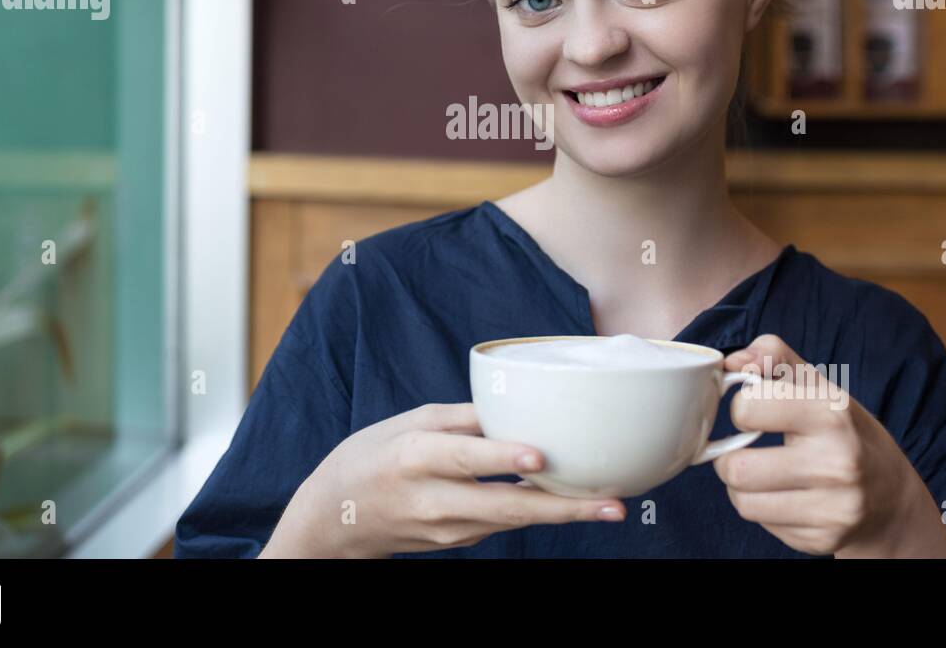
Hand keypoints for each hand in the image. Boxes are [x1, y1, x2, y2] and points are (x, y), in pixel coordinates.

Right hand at [260, 402, 625, 557]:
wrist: (333, 521)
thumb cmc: (369, 458)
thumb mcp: (406, 423)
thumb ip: (461, 418)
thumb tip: (515, 402)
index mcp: (413, 457)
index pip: (463, 458)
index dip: (502, 458)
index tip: (540, 455)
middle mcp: (432, 499)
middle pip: (504, 507)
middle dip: (563, 509)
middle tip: (612, 506)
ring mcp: (446, 529)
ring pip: (512, 520)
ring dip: (560, 513)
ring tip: (607, 503)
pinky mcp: (456, 542)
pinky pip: (502, 523)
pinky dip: (535, 512)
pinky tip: (568, 501)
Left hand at [716, 335, 945, 557]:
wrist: (890, 494)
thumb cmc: (843, 430)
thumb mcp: (818, 385)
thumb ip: (774, 357)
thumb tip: (731, 362)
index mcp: (831, 414)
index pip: (747, 408)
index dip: (740, 408)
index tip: (752, 412)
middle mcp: (837, 463)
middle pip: (737, 468)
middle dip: (729, 458)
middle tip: (746, 450)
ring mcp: (834, 508)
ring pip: (743, 502)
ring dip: (742, 487)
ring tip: (761, 474)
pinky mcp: (824, 539)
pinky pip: (763, 524)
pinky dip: (763, 509)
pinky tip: (785, 496)